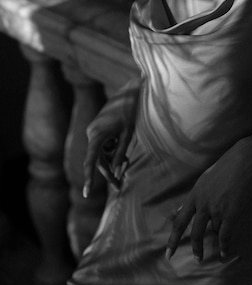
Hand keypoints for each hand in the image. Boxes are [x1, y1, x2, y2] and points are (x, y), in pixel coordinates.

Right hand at [83, 83, 138, 197]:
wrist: (129, 92)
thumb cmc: (130, 112)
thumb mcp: (127, 135)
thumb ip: (119, 154)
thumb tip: (114, 172)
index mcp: (97, 134)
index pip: (91, 160)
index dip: (89, 178)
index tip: (87, 192)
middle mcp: (91, 133)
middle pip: (97, 159)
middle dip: (108, 173)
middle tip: (119, 186)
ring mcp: (93, 130)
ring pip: (100, 153)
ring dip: (111, 161)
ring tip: (127, 162)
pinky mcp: (97, 129)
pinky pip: (102, 145)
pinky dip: (111, 150)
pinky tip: (122, 146)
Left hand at [166, 137, 251, 262]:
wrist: (243, 161)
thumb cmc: (224, 168)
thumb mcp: (203, 181)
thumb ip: (191, 199)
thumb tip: (176, 211)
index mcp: (194, 195)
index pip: (179, 221)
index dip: (173, 238)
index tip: (168, 253)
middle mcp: (202, 204)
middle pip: (194, 232)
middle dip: (195, 248)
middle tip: (197, 259)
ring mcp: (216, 209)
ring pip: (214, 230)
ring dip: (218, 234)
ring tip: (223, 242)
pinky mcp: (230, 213)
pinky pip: (225, 235)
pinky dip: (225, 246)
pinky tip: (224, 253)